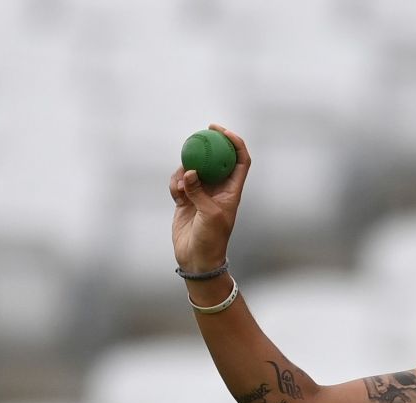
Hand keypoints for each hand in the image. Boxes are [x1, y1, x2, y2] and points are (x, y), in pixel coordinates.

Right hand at [169, 124, 250, 272]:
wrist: (197, 259)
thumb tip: (190, 171)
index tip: (223, 131)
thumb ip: (199, 191)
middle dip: (209, 144)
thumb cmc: (211, 240)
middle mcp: (218, 190)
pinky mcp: (185, 200)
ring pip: (193, 169)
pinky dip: (175, 184)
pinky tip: (176, 192)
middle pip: (216, 159)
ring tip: (182, 184)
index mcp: (232, 191)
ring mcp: (201, 194)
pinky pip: (179, 183)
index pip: (240, 161)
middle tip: (200, 133)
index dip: (236, 143)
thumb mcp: (209, 215)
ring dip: (185, 170)